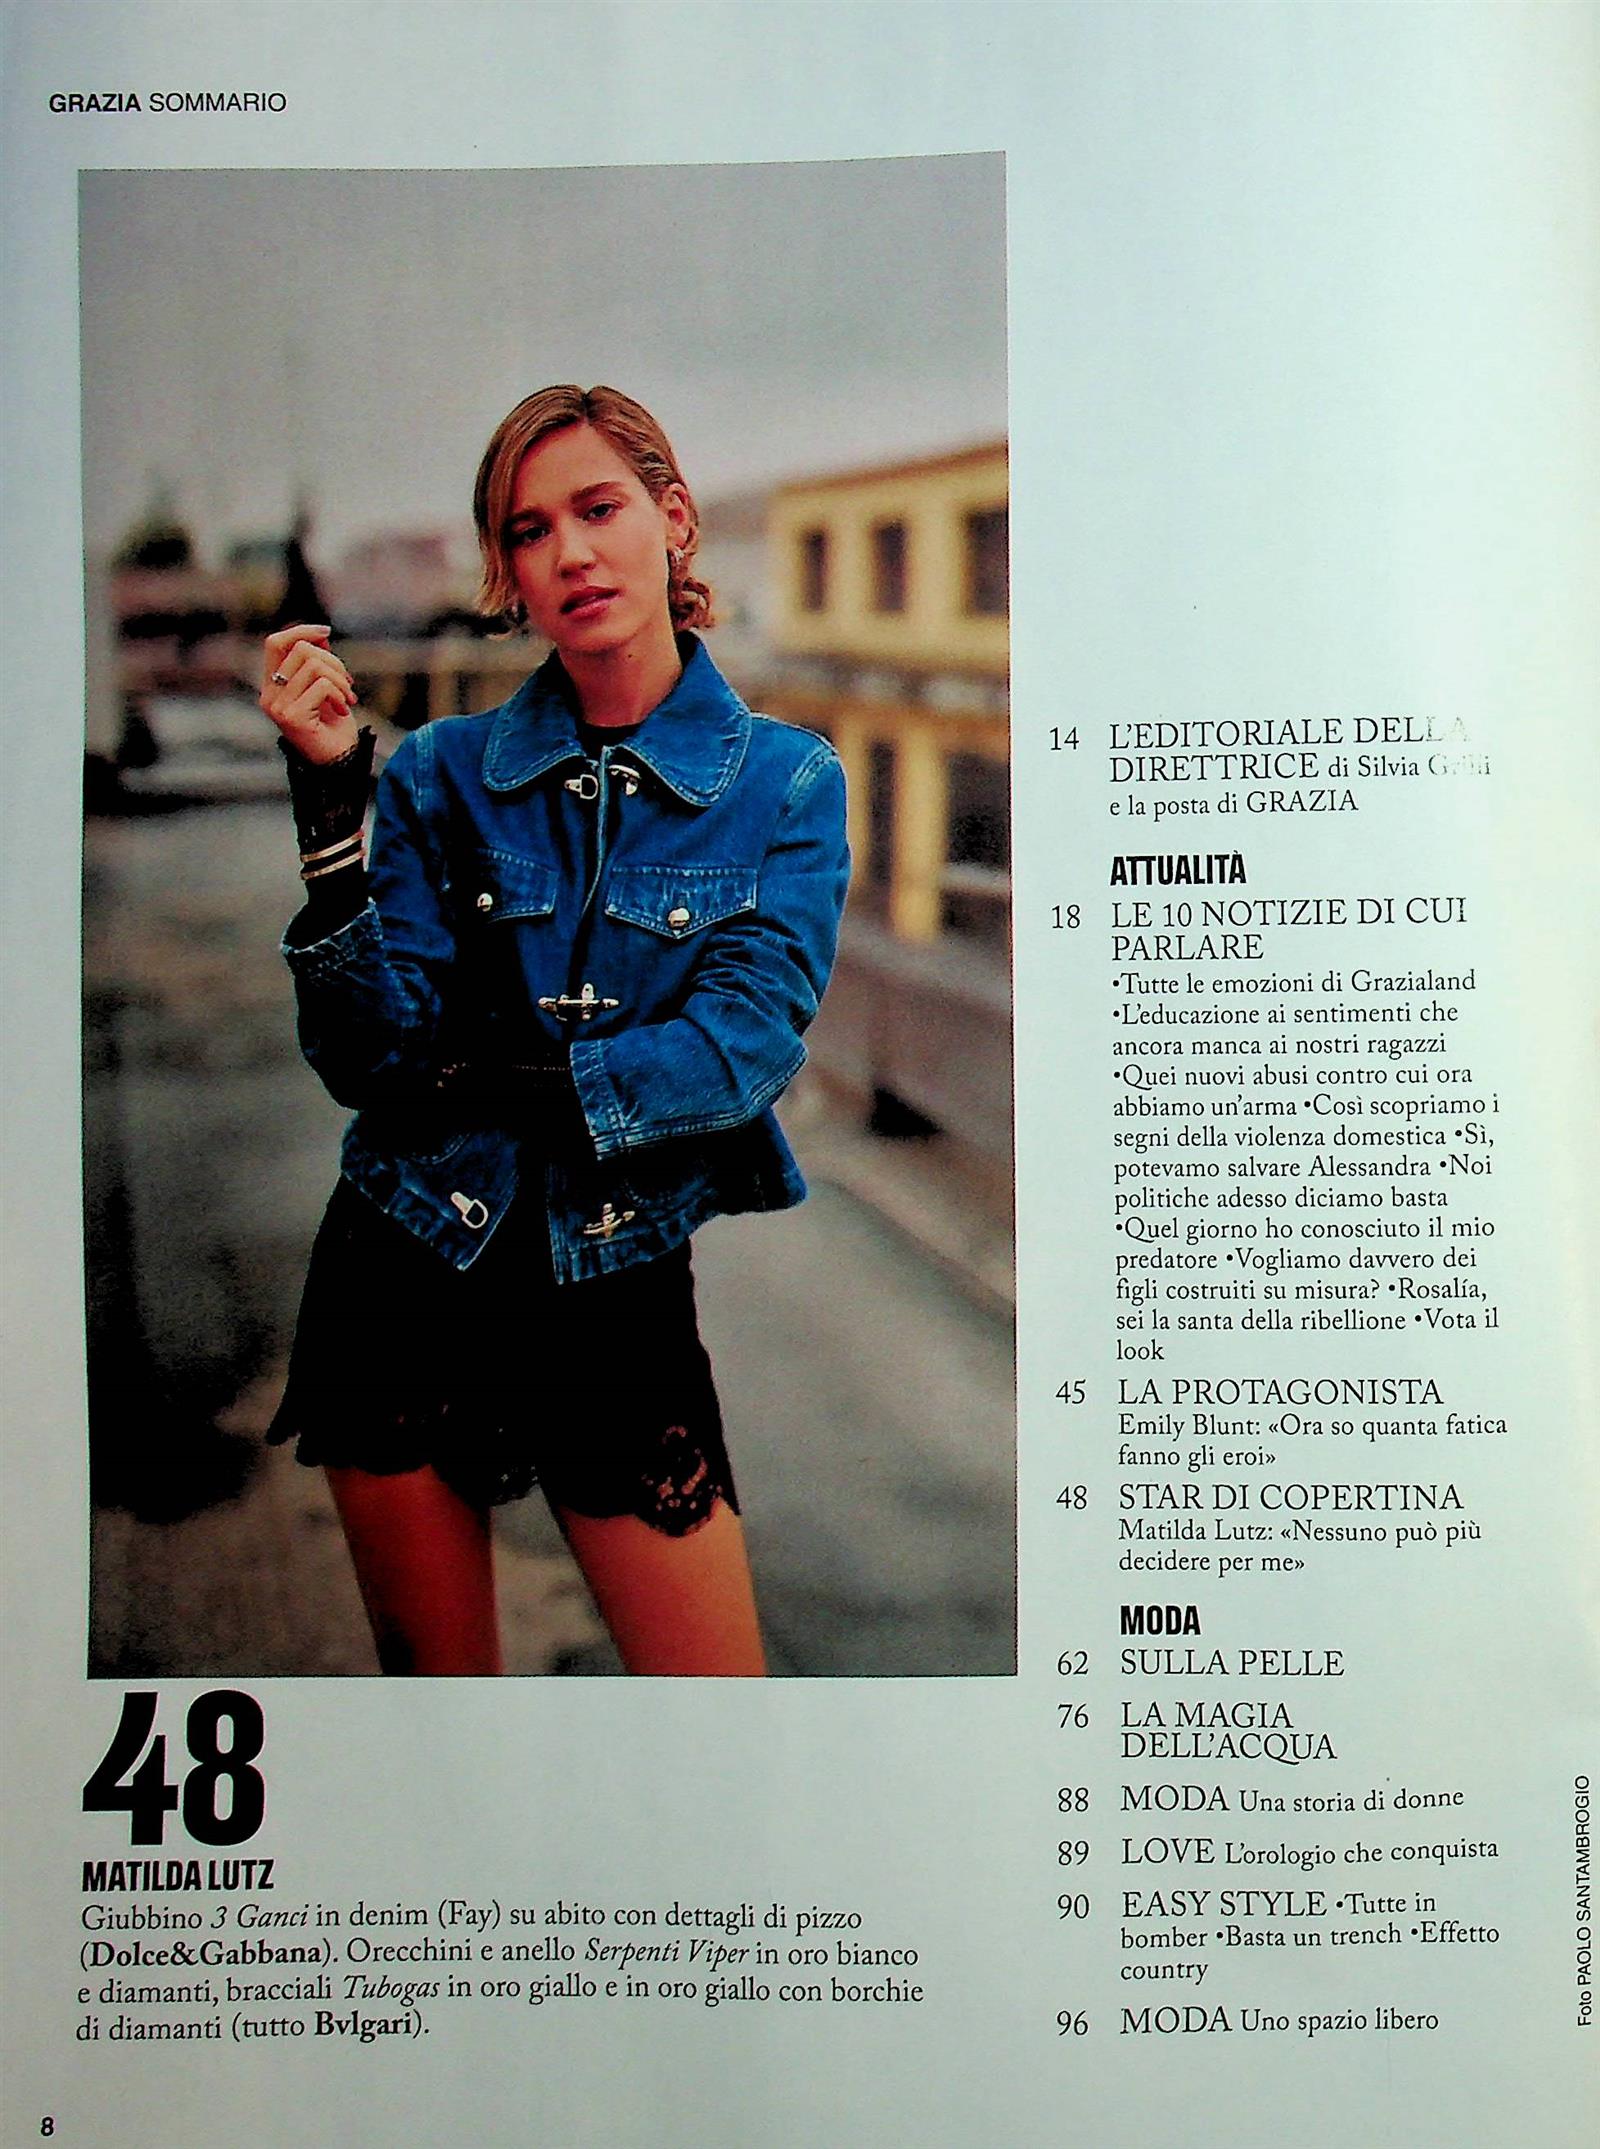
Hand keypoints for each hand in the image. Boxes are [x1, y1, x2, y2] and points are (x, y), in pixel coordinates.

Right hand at [259, 624, 359, 765]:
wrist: (340, 762)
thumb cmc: (334, 726)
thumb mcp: (326, 687)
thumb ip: (318, 663)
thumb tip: (320, 635)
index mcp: (272, 686)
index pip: (274, 643)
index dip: (300, 631)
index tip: (326, 632)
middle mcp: (269, 696)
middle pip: (301, 650)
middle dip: (333, 661)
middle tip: (348, 684)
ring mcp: (278, 707)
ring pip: (314, 666)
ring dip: (340, 680)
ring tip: (348, 697)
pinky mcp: (292, 717)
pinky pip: (322, 686)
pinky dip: (340, 694)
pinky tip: (344, 709)